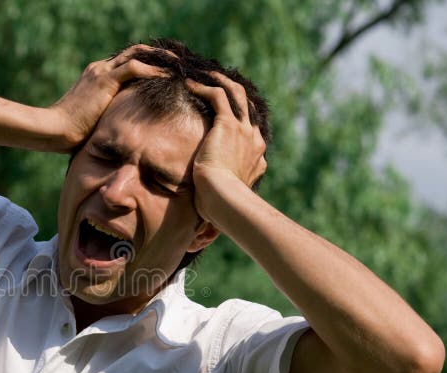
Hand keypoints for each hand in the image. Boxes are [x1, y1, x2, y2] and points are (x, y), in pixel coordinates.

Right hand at [49, 45, 169, 150]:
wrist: (54, 130)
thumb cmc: (70, 135)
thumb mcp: (95, 122)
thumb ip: (109, 118)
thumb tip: (122, 133)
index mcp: (97, 77)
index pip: (126, 62)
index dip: (147, 64)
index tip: (166, 72)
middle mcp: (99, 69)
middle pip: (134, 52)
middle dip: (157, 55)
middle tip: (178, 62)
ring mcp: (101, 72)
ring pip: (137, 54)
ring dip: (160, 58)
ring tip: (180, 65)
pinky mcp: (104, 80)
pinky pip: (134, 68)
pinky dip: (153, 70)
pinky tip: (168, 76)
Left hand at [186, 73, 266, 219]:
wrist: (224, 200)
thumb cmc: (220, 208)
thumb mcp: (223, 200)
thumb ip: (218, 198)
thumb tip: (202, 223)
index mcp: (256, 159)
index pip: (250, 132)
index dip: (238, 120)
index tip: (221, 116)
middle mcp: (254, 141)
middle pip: (247, 108)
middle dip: (233, 95)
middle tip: (216, 85)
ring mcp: (244, 131)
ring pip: (236, 95)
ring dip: (221, 82)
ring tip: (204, 76)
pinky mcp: (229, 125)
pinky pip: (219, 96)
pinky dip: (206, 87)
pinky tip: (190, 84)